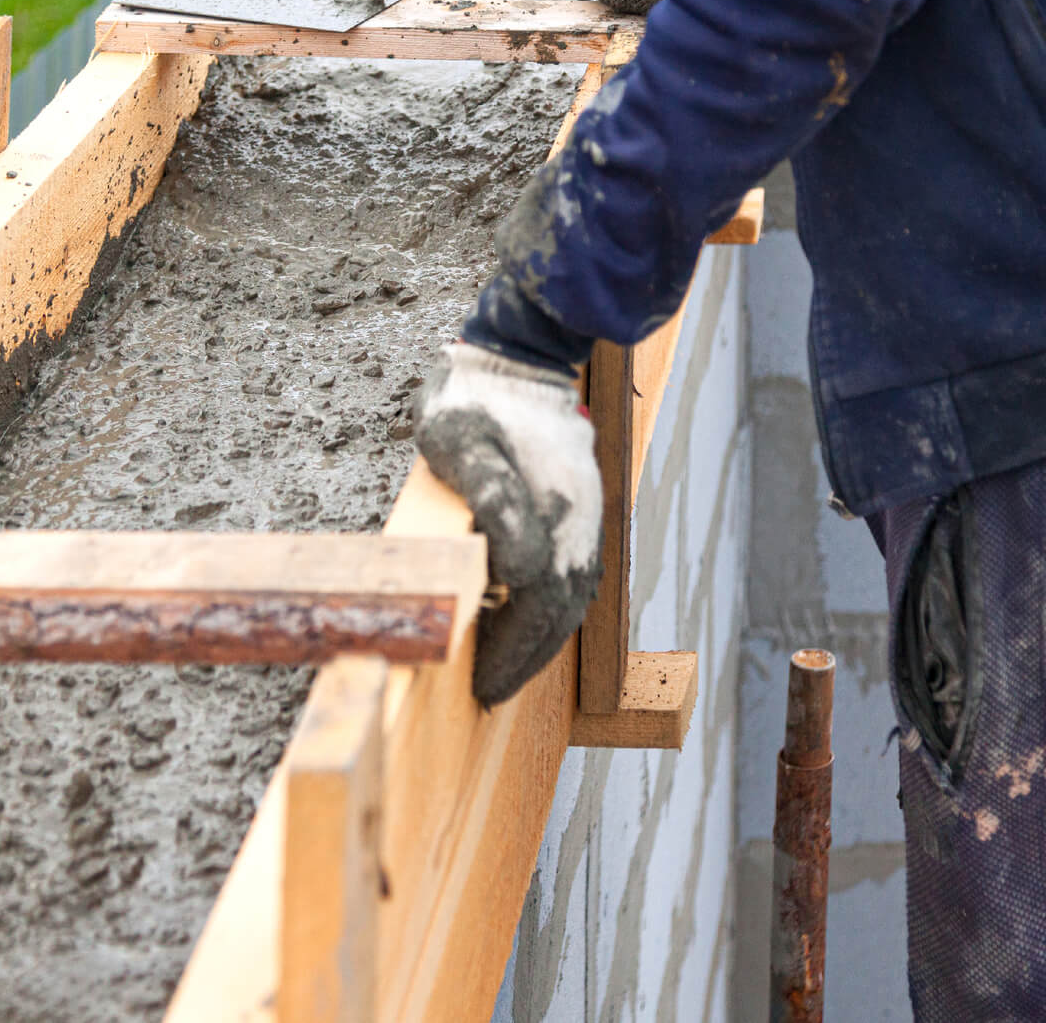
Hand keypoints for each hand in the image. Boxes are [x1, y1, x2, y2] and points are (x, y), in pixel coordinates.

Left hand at [414, 342, 601, 705]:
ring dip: (541, 636)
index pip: (539, 603)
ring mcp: (583, 514)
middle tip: (489, 689)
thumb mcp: (462, 441)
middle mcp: (578, 521)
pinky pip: (573, 572)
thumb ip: (489, 500)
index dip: (513, 651)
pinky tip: (524, 617)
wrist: (520, 356)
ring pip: (571, 595)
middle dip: (526, 657)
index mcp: (553, 510)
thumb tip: (512, 571)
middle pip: (561, 610)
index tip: (483, 685)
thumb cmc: (476, 398)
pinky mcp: (579, 506)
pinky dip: (551, 606)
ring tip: (505, 665)